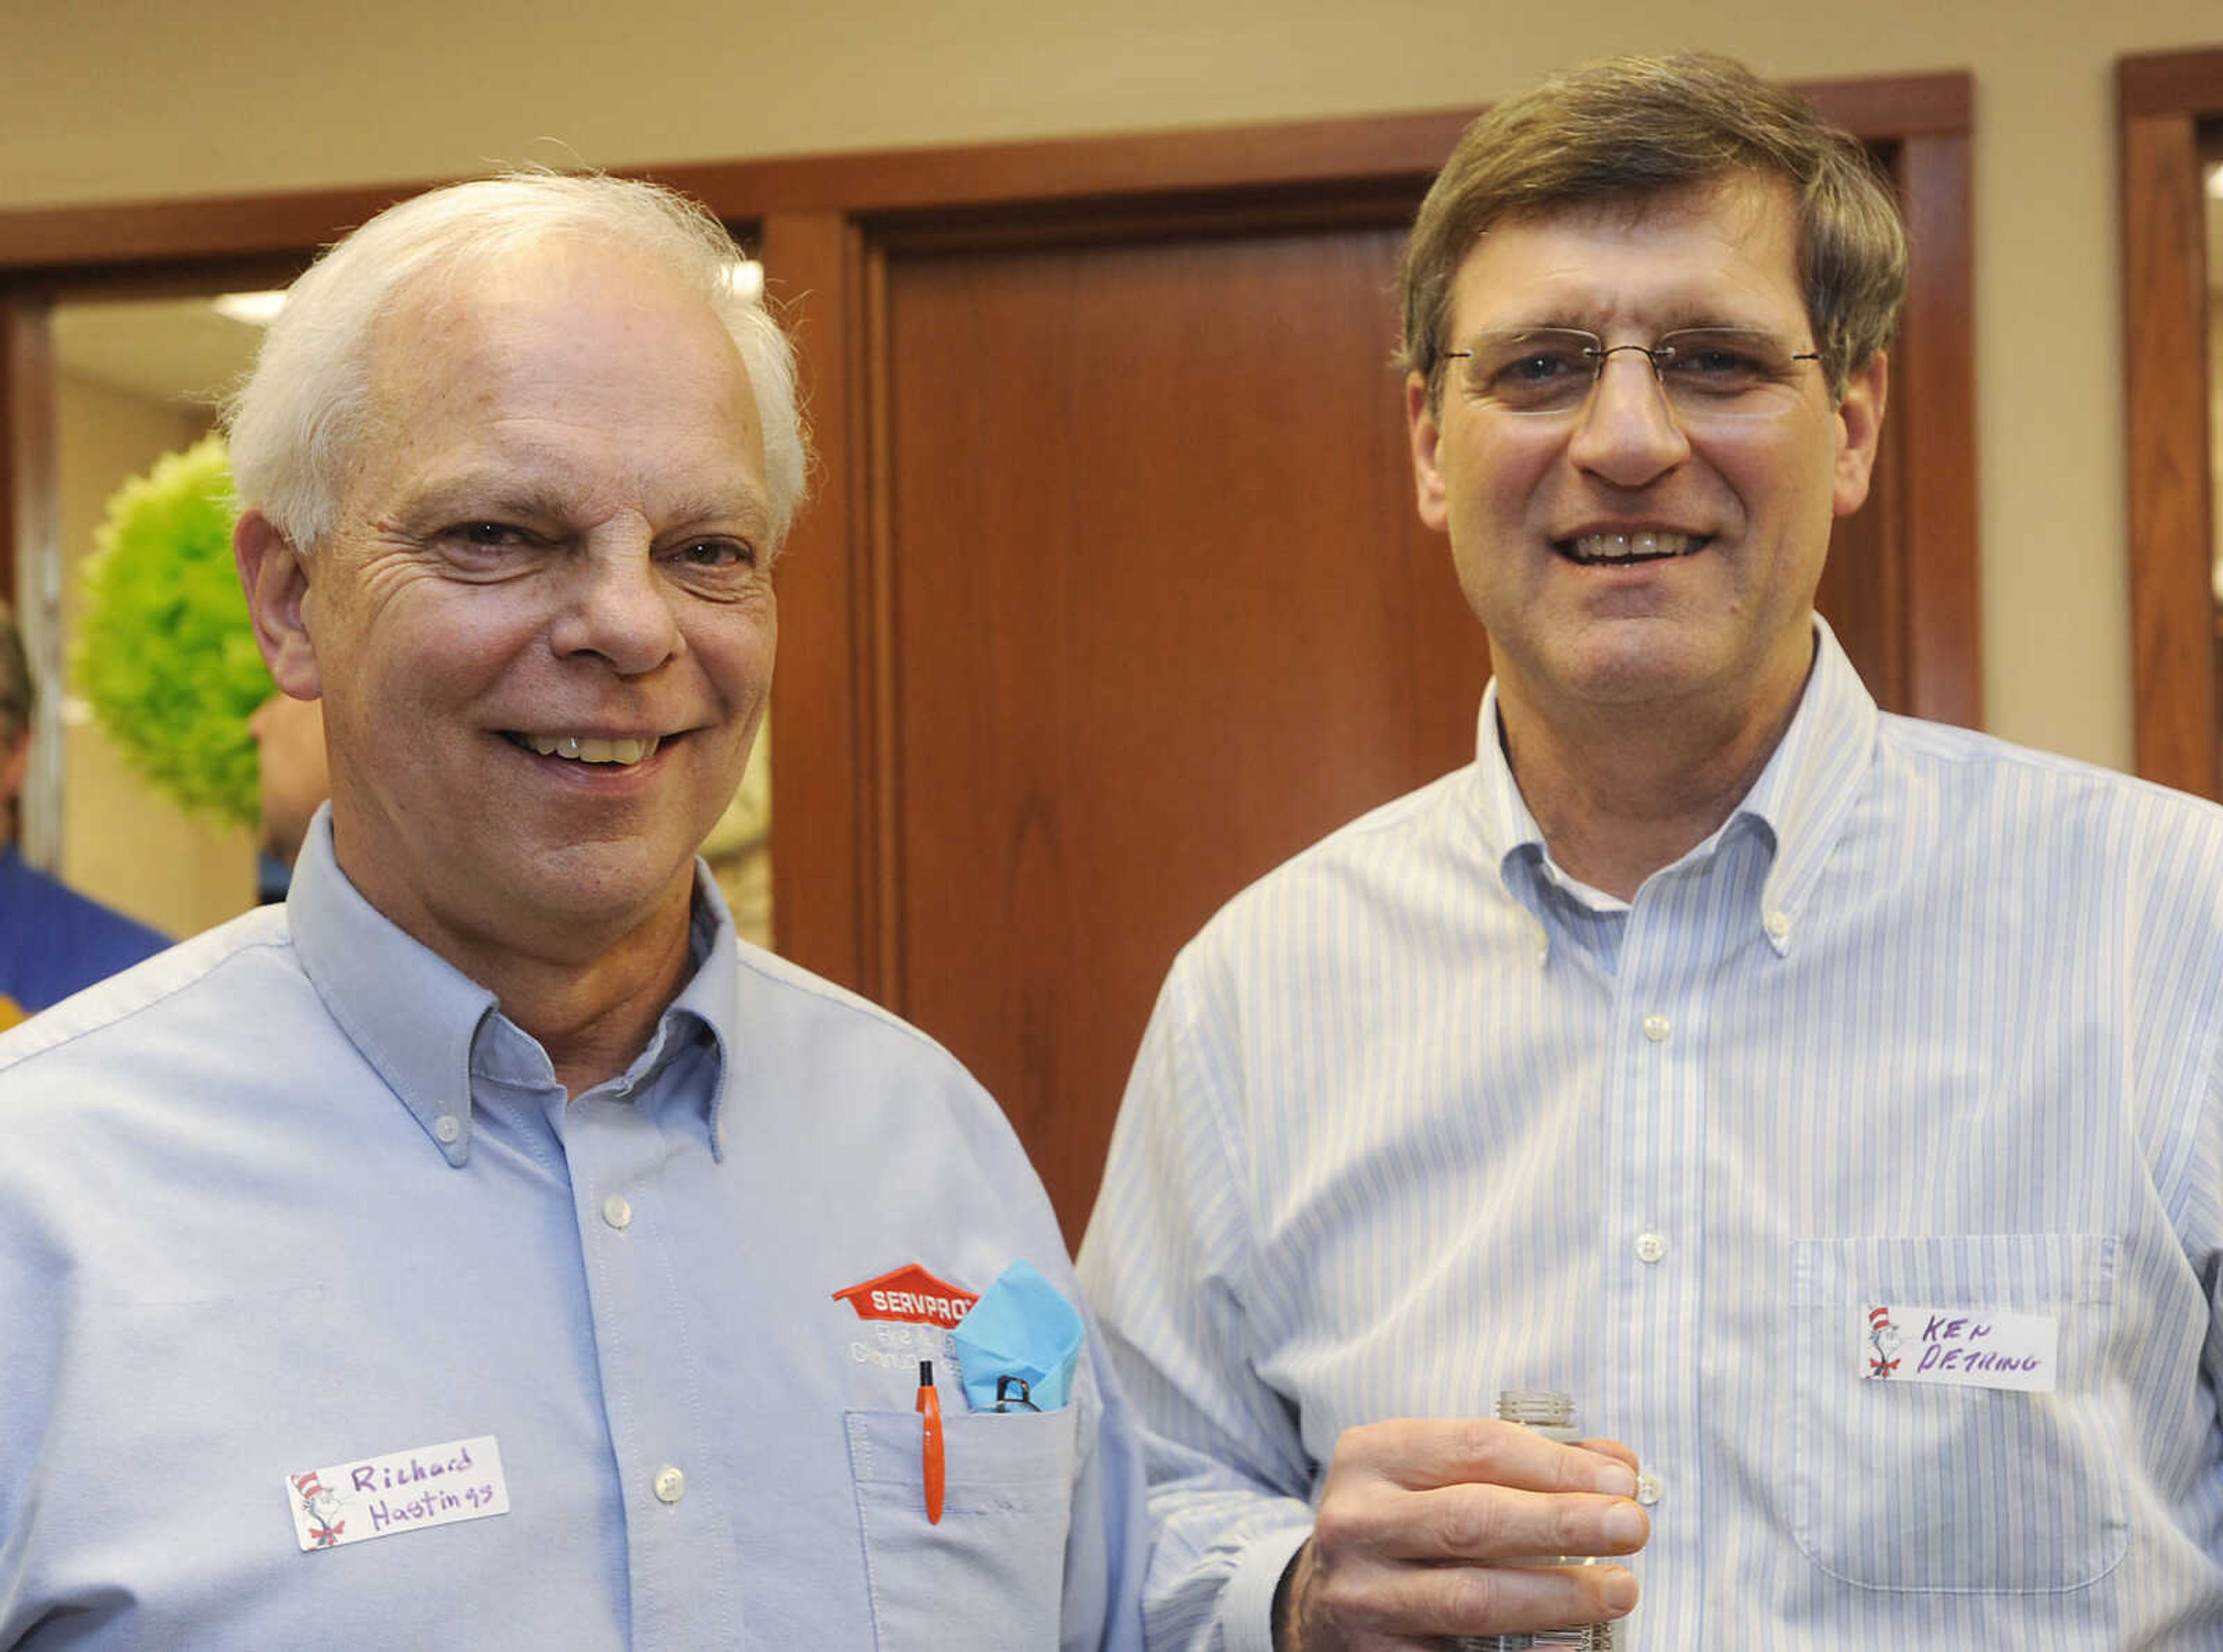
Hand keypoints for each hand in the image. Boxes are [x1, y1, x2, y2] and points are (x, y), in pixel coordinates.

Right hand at [1274, 1417, 1647, 1650]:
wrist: (1327, 1596)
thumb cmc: (1404, 1520)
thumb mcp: (1438, 1472)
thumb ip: (1522, 1463)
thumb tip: (1618, 1467)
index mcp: (1372, 1456)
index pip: (1476, 1449)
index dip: (1556, 1464)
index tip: (1621, 1481)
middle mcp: (1357, 1522)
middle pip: (1472, 1519)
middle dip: (1561, 1523)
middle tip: (1630, 1527)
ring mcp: (1362, 1596)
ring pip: (1469, 1597)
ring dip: (1556, 1594)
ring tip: (1620, 1589)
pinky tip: (1570, 1646)